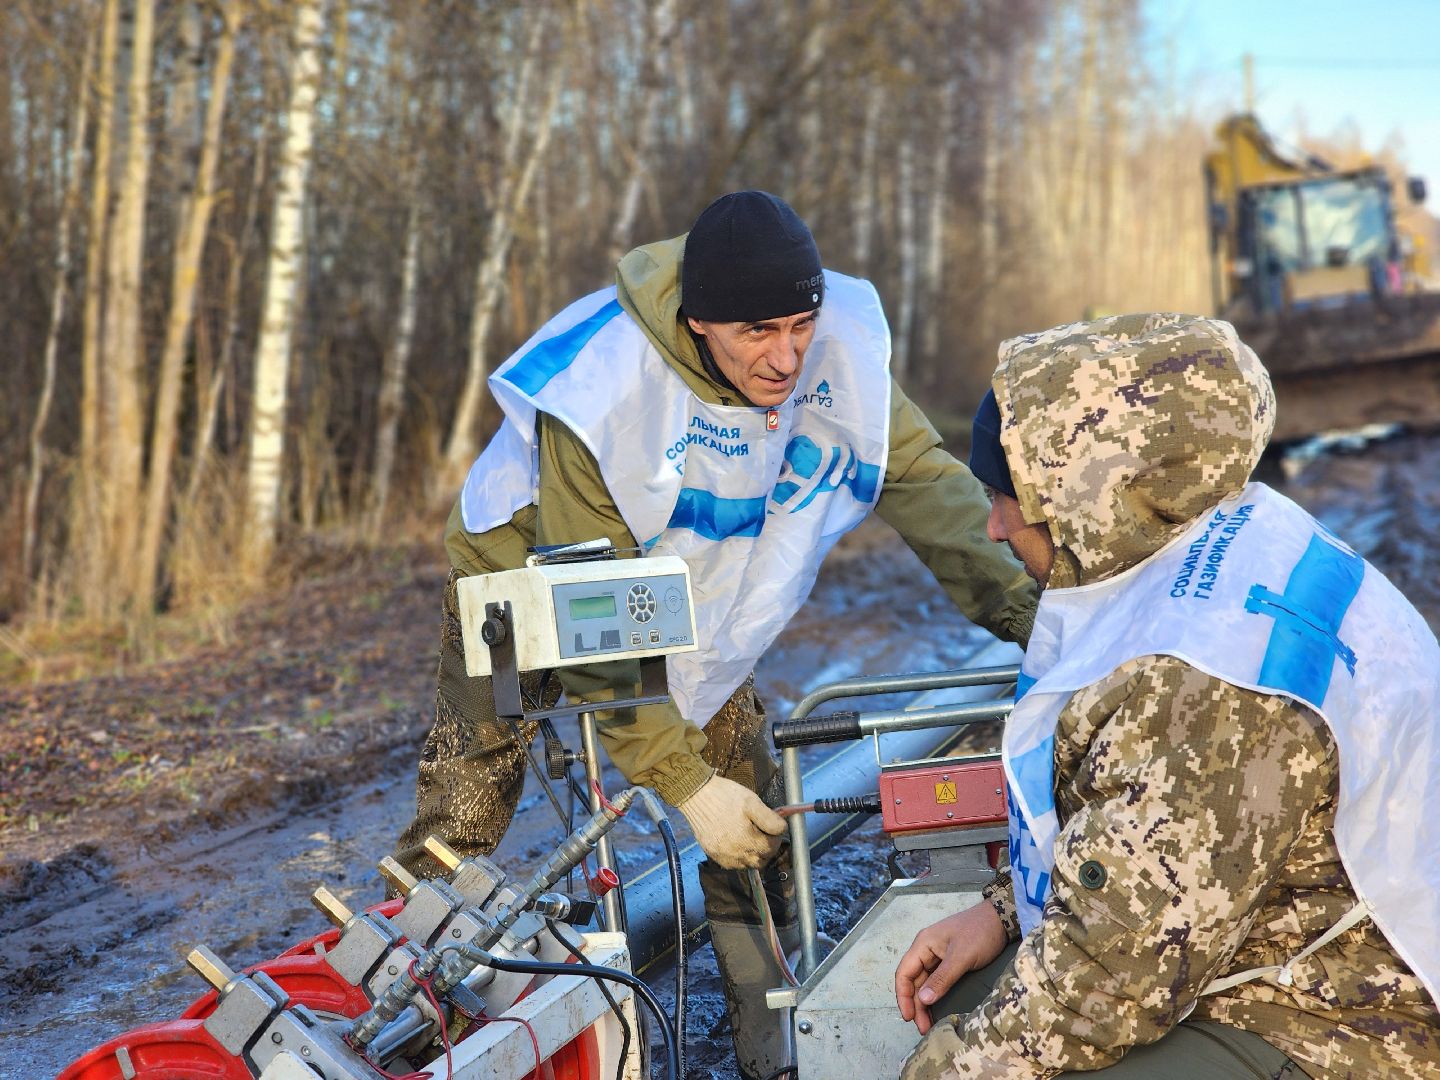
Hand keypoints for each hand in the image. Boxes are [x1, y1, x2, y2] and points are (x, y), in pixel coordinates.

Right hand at [676, 774, 785, 869]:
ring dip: (754, 855)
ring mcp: (722, 856)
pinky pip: (732, 864)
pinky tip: (738, 842)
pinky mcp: (713, 854)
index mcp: (746, 839)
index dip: (776, 838)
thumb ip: (770, 819)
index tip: (774, 828)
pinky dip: (739, 857)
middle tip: (765, 834)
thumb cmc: (725, 795)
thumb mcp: (752, 801)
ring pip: (747, 865)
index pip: (771, 849)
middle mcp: (734, 853)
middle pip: (761, 861)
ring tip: (752, 837)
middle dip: (767, 849)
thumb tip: (782, 829)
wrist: (696, 794)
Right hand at [895, 900, 1007, 1034]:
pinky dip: (935, 996)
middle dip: (915, 1005)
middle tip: (923, 1028)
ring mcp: (937, 955)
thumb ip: (942, 979)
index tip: (909, 1017)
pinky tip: (937, 1009)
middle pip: (913, 981)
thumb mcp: (962, 957)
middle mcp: (926, 950)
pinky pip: (936, 981)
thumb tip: (923, 1000)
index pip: (904, 973)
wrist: (1001, 919)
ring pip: (924, 983)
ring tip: (929, 1024)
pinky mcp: (949, 961)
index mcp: (923, 944)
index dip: (903, 996)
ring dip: (924, 1003)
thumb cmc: (979, 933)